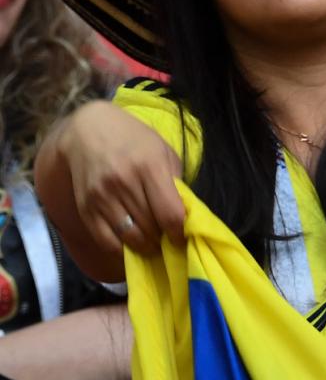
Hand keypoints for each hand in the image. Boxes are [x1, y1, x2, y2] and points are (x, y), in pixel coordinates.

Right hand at [58, 101, 184, 254]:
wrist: (88, 130)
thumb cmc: (134, 140)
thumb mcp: (163, 152)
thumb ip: (175, 183)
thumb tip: (184, 216)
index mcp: (150, 167)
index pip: (170, 214)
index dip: (179, 232)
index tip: (183, 236)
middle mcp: (124, 183)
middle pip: (151, 229)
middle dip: (163, 239)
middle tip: (168, 239)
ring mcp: (102, 197)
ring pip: (131, 238)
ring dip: (146, 246)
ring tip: (153, 241)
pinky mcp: (86, 208)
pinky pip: (107, 241)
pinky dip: (122, 249)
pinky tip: (131, 243)